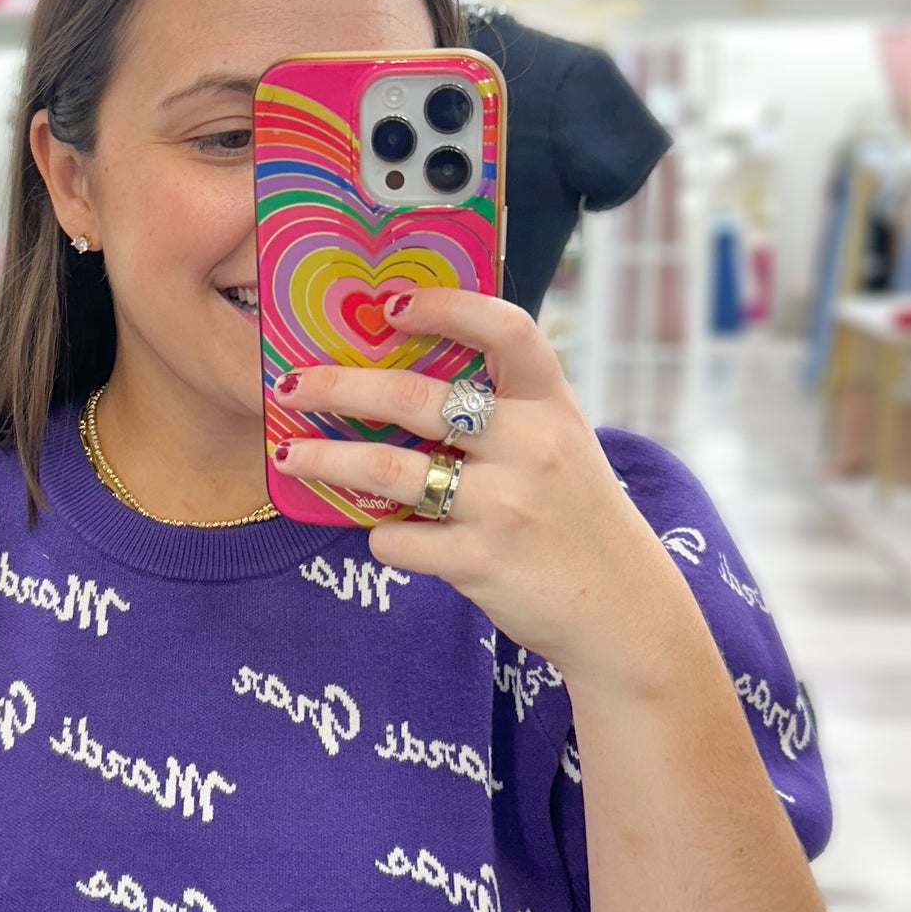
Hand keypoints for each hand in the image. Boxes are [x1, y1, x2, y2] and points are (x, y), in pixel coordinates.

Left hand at [270, 288, 691, 683]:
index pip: (505, 329)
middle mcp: (531, 446)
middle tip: (290, 385)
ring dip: (327, 461)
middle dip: (339, 387)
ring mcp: (505, 505)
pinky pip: (399, 540)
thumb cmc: (576, 515)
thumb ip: (505, 409)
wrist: (622, 608)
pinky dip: (381, 537)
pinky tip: (382, 534)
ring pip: (388, 471)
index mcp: (552, 405)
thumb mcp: (562, 443)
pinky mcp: (481, 561)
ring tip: (288, 455)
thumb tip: (407, 373)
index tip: (389, 304)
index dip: (445, 306)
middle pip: (416, 397)